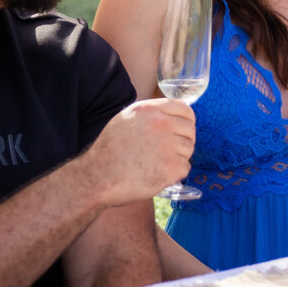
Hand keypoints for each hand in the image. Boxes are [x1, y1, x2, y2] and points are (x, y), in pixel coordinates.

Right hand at [79, 98, 195, 206]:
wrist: (98, 177)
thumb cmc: (109, 151)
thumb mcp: (125, 120)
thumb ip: (149, 115)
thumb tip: (172, 116)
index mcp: (149, 109)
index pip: (184, 109)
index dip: (187, 121)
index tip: (183, 130)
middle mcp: (160, 123)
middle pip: (190, 130)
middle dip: (184, 141)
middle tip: (169, 153)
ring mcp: (167, 145)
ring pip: (188, 150)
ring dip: (178, 159)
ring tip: (157, 165)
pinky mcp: (171, 167)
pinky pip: (184, 168)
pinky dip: (174, 174)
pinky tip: (157, 175)